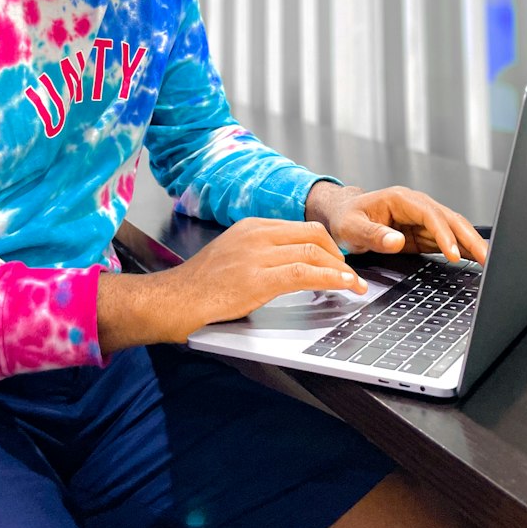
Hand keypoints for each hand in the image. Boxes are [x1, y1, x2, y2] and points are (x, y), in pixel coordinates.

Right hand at [98, 217, 369, 349]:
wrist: (172, 301)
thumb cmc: (198, 288)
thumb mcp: (231, 258)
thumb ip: (259, 255)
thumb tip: (291, 267)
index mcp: (250, 227)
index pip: (300, 227)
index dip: (326, 243)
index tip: (339, 260)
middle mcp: (255, 234)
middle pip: (312, 234)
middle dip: (338, 254)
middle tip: (350, 274)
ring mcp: (256, 254)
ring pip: (313, 251)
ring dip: (341, 269)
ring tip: (354, 285)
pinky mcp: (257, 278)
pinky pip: (305, 273)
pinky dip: (331, 278)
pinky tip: (344, 286)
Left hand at [305, 182, 487, 265]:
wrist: (340, 215)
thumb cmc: (344, 218)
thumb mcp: (352, 228)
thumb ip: (373, 235)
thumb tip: (397, 240)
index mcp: (400, 199)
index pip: (430, 214)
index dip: (444, 233)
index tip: (453, 254)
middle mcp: (414, 206)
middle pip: (448, 218)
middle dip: (468, 237)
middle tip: (486, 258)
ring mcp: (420, 219)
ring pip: (452, 228)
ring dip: (470, 243)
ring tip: (488, 260)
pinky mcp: (421, 233)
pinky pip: (445, 239)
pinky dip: (461, 248)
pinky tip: (474, 258)